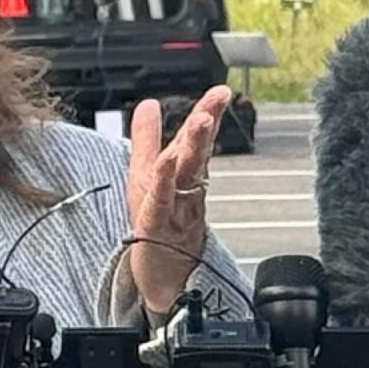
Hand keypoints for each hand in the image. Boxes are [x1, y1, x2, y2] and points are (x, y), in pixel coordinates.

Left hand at [125, 86, 230, 312]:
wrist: (162, 276)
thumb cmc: (157, 223)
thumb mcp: (146, 173)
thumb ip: (147, 137)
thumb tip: (149, 103)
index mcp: (183, 172)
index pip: (197, 138)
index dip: (209, 113)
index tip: (222, 91)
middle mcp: (186, 188)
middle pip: (198, 152)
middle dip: (208, 125)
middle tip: (217, 101)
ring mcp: (176, 207)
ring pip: (188, 174)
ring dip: (195, 147)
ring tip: (200, 121)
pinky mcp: (157, 225)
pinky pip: (163, 200)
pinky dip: (165, 181)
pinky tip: (167, 162)